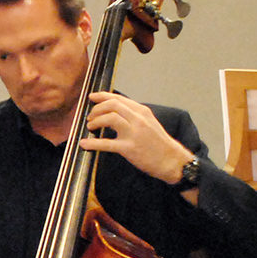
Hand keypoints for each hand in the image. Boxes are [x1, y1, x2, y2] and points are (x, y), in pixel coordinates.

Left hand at [79, 91, 197, 195]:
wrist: (171, 160)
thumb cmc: (159, 143)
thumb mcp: (149, 122)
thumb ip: (134, 115)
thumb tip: (116, 111)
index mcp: (142, 111)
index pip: (118, 99)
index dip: (102, 96)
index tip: (92, 97)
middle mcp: (138, 119)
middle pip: (112, 105)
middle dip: (97, 109)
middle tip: (90, 117)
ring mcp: (134, 133)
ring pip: (110, 118)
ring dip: (96, 121)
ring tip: (90, 127)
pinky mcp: (129, 148)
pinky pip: (106, 144)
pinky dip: (93, 143)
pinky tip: (84, 144)